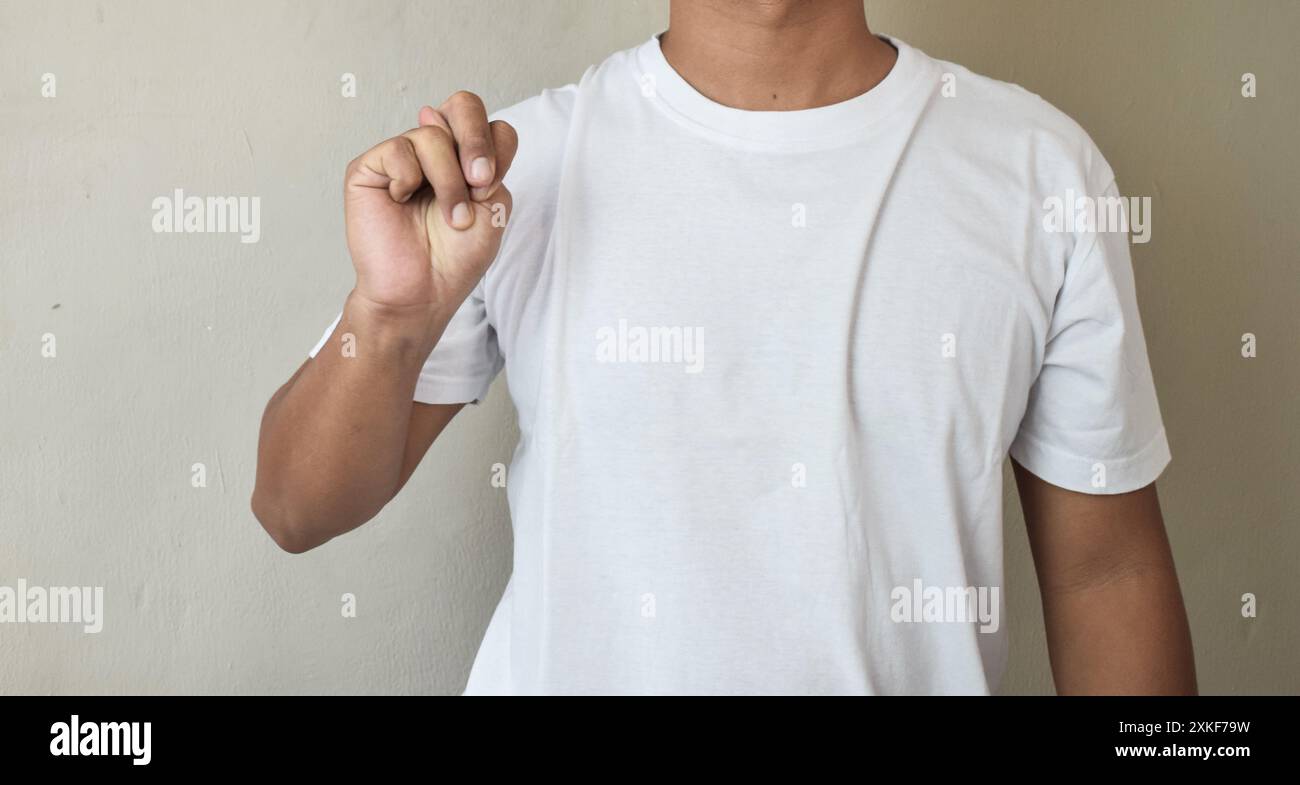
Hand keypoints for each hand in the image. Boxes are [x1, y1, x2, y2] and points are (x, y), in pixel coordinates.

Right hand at [343, 91, 516, 311]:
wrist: (423, 292)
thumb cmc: (455, 258)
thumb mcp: (492, 205)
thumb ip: (487, 160)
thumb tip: (436, 115)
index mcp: (466, 159)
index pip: (490, 124)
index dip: (496, 150)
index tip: (489, 190)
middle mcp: (434, 151)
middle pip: (463, 105)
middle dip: (476, 141)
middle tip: (479, 182)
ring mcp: (401, 157)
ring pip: (432, 135)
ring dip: (448, 182)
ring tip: (448, 217)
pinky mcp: (369, 168)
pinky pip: (397, 151)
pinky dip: (409, 181)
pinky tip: (401, 202)